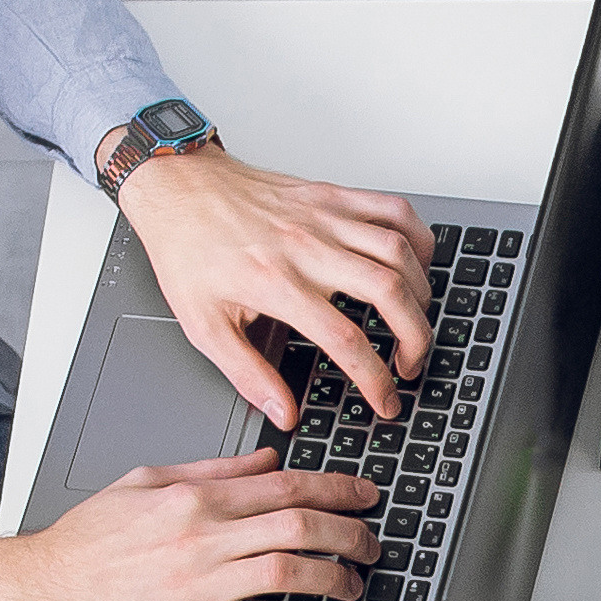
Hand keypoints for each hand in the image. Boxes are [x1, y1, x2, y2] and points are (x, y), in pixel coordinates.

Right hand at [0, 450, 378, 600]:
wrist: (40, 593)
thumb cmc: (85, 542)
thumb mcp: (145, 483)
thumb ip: (212, 471)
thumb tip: (266, 461)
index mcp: (193, 499)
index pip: (284, 485)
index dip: (336, 489)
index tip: (364, 497)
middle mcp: (201, 538)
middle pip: (299, 526)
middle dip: (348, 533)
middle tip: (370, 543)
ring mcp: (198, 588)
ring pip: (290, 574)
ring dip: (334, 579)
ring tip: (352, 585)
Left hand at [120, 141, 432, 425]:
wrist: (178, 188)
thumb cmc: (188, 250)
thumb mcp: (203, 325)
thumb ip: (246, 374)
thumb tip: (282, 412)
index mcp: (275, 284)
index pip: (345, 340)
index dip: (375, 379)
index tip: (385, 400)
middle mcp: (307, 247)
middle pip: (389, 292)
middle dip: (416, 337)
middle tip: (411, 363)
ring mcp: (324, 217)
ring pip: (399, 251)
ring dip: (422, 292)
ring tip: (416, 320)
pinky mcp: (332, 195)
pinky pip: (393, 209)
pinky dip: (418, 236)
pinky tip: (417, 263)